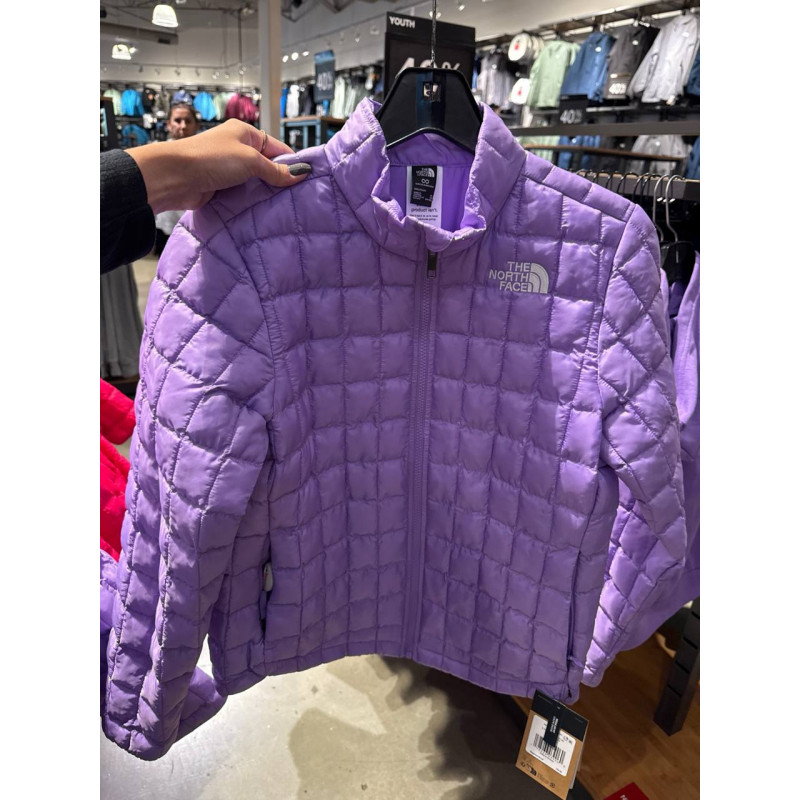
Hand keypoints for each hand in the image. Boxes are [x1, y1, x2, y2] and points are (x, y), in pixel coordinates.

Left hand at [127, 119, 310, 214]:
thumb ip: (276, 170)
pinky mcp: (220, 187)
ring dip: (264, 194)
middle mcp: (237, 149)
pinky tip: (263, 212)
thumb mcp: (250, 161)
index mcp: (245, 134)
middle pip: (267, 167)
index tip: (306, 182)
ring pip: (255, 183)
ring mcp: (228, 169)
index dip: (291, 164)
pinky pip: (242, 195)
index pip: (277, 148)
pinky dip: (251, 202)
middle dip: (279, 181)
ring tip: (283, 208)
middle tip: (296, 199)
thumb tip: (301, 173)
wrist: (174, 177)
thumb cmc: (211, 159)